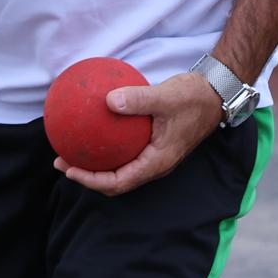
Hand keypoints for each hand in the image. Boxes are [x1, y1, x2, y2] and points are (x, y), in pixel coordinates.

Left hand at [55, 71, 223, 196]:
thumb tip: (107, 100)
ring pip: (120, 167)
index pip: (118, 182)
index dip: (91, 181)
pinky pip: (126, 150)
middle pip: (115, 180)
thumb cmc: (193, 97)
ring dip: (96, 162)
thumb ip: (137, 99)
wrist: (215, 94)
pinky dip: (108, 144)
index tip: (69, 170)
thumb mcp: (165, 96)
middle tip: (62, 160)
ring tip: (73, 148)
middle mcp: (154, 164)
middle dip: (87, 174)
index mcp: (156, 162)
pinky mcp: (153, 143)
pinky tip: (95, 124)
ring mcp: (154, 155)